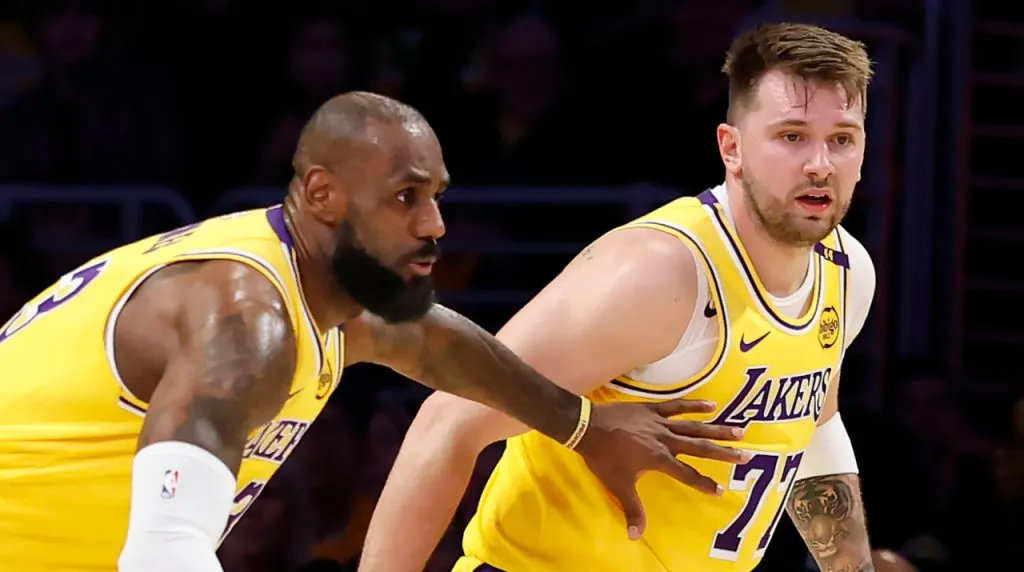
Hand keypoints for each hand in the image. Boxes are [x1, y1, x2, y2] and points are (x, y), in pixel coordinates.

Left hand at [574, 399, 750, 539]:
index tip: (721, 490)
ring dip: (717, 428)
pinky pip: (677, 406)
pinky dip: (695, 405)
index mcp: (658, 459)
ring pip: (694, 426)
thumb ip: (631, 509)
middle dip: (723, 453)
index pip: (687, 474)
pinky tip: (712, 405)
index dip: (704, 483)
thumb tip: (636, 536)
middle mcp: (664, 440)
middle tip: (746, 456)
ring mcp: (660, 423)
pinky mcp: (652, 409)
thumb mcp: (618, 485)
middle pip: (699, 447)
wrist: (587, 426)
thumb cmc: (603, 457)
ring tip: (740, 430)